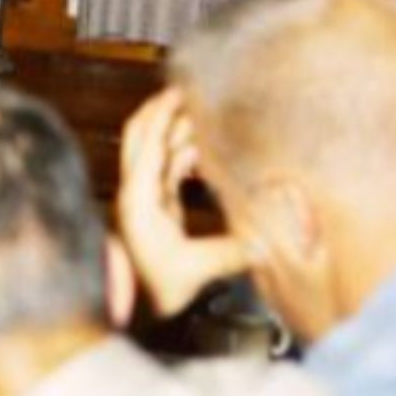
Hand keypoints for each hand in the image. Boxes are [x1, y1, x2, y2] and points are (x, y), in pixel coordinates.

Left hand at [116, 88, 248, 317]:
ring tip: (209, 120)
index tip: (182, 89)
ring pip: (158, 151)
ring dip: (179, 134)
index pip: (150, 140)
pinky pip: (167, 169)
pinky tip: (205, 154)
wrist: (130, 307)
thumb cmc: (152, 288)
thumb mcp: (193, 270)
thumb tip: (266, 243)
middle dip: (165, 111)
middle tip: (192, 92)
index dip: (165, 112)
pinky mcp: (154, 207)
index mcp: (141, 195)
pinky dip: (184, 156)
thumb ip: (229, 253)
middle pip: (144, 134)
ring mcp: (144, 196)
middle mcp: (137, 189)